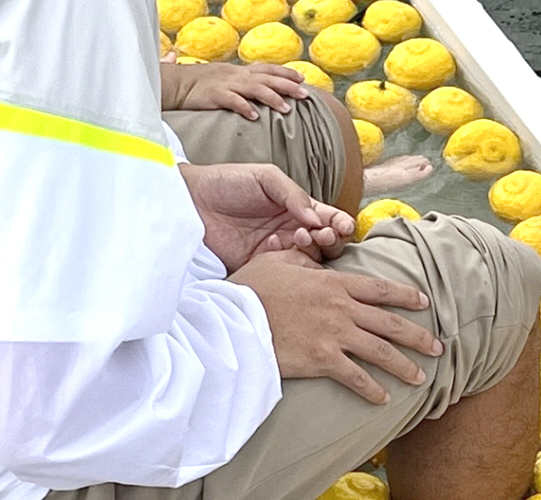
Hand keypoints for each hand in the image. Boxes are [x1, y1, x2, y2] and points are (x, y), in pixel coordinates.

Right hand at [161, 62, 308, 119]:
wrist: (174, 83)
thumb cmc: (199, 85)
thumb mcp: (223, 79)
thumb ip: (240, 84)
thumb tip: (256, 91)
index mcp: (239, 71)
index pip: (266, 69)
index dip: (285, 73)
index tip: (302, 79)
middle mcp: (236, 75)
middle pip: (266, 78)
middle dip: (287, 86)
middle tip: (305, 95)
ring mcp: (225, 84)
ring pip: (254, 88)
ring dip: (272, 98)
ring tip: (287, 109)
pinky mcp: (214, 95)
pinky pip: (232, 101)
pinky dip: (244, 107)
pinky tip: (255, 116)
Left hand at [180, 162, 352, 271]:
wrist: (189, 202)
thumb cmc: (226, 182)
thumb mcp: (265, 177)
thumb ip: (293, 193)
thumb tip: (317, 218)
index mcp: (298, 209)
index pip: (330, 219)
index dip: (342, 224)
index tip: (343, 225)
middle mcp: (293, 233)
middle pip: (327, 244)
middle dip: (331, 240)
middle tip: (320, 234)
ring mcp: (279, 253)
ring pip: (311, 261)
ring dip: (312, 250)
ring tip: (297, 237)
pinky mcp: (263, 269)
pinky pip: (286, 274)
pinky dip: (288, 263)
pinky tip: (274, 247)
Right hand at [229, 251, 443, 403]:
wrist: (231, 318)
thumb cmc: (249, 289)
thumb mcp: (276, 262)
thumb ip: (301, 259)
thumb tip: (310, 256)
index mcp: (333, 282)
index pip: (379, 289)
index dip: (405, 296)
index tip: (424, 303)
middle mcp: (341, 308)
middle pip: (390, 322)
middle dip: (418, 336)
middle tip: (438, 347)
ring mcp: (334, 334)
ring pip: (381, 351)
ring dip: (405, 366)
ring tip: (421, 377)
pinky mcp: (323, 360)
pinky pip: (356, 377)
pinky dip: (372, 390)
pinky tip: (384, 399)